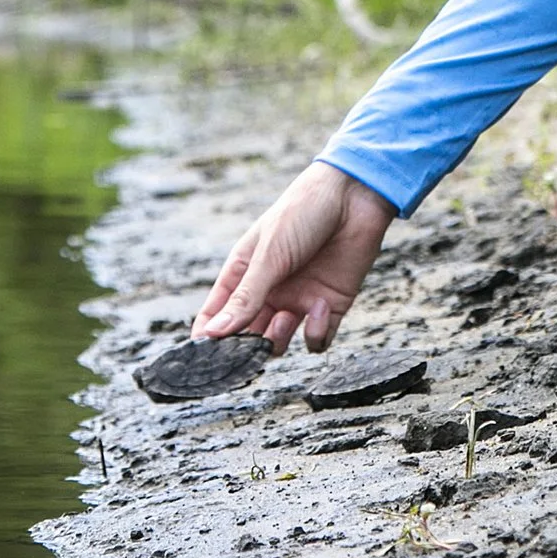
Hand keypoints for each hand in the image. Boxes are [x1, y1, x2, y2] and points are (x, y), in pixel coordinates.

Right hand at [194, 161, 396, 353]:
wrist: (354, 196)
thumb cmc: (303, 213)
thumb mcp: (269, 255)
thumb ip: (245, 298)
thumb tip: (210, 334)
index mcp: (245, 273)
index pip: (217, 313)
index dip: (208, 337)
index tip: (202, 361)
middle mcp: (270, 291)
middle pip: (248, 335)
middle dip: (246, 347)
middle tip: (248, 350)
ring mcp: (300, 299)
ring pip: (280, 343)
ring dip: (279, 341)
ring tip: (285, 320)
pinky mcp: (331, 306)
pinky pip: (318, 338)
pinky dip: (316, 333)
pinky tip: (319, 307)